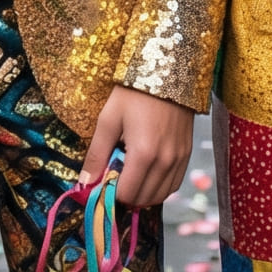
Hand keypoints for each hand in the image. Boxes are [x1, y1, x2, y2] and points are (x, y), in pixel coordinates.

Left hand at [82, 86, 193, 208]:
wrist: (166, 72)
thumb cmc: (133, 93)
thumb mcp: (108, 119)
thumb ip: (96, 153)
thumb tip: (84, 182)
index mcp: (143, 154)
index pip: (126, 193)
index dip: (110, 192)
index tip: (102, 180)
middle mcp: (165, 162)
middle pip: (143, 198)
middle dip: (125, 195)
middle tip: (114, 177)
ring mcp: (179, 160)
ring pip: (160, 196)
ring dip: (142, 194)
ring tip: (129, 176)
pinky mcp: (187, 155)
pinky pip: (174, 185)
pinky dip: (159, 187)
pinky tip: (147, 174)